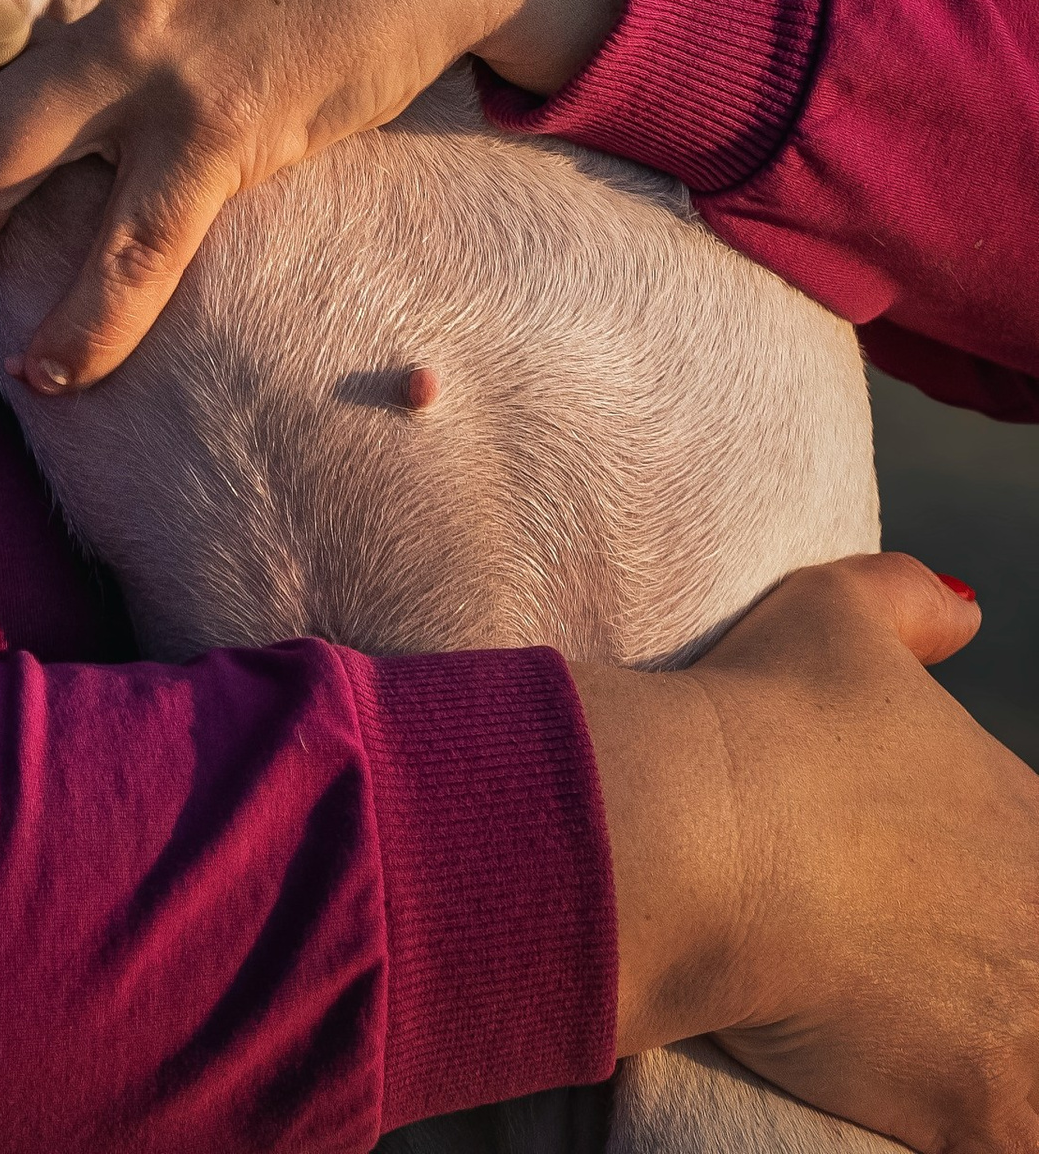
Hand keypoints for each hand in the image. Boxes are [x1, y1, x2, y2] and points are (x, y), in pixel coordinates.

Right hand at [578, 554, 1038, 1144]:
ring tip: (916, 1049)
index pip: (1033, 884)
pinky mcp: (988, 1114)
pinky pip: (1009, 1142)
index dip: (987, 908)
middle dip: (997, 983)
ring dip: (1000, 1064)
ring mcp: (1031, 1029)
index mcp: (1034, 826)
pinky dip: (974, 1130)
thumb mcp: (836, 613)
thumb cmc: (762, 716)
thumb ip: (908, 603)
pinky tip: (922, 1117)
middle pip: (1034, 972)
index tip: (919, 919)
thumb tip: (963, 608)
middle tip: (913, 991)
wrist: (697, 827)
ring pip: (1037, 1060)